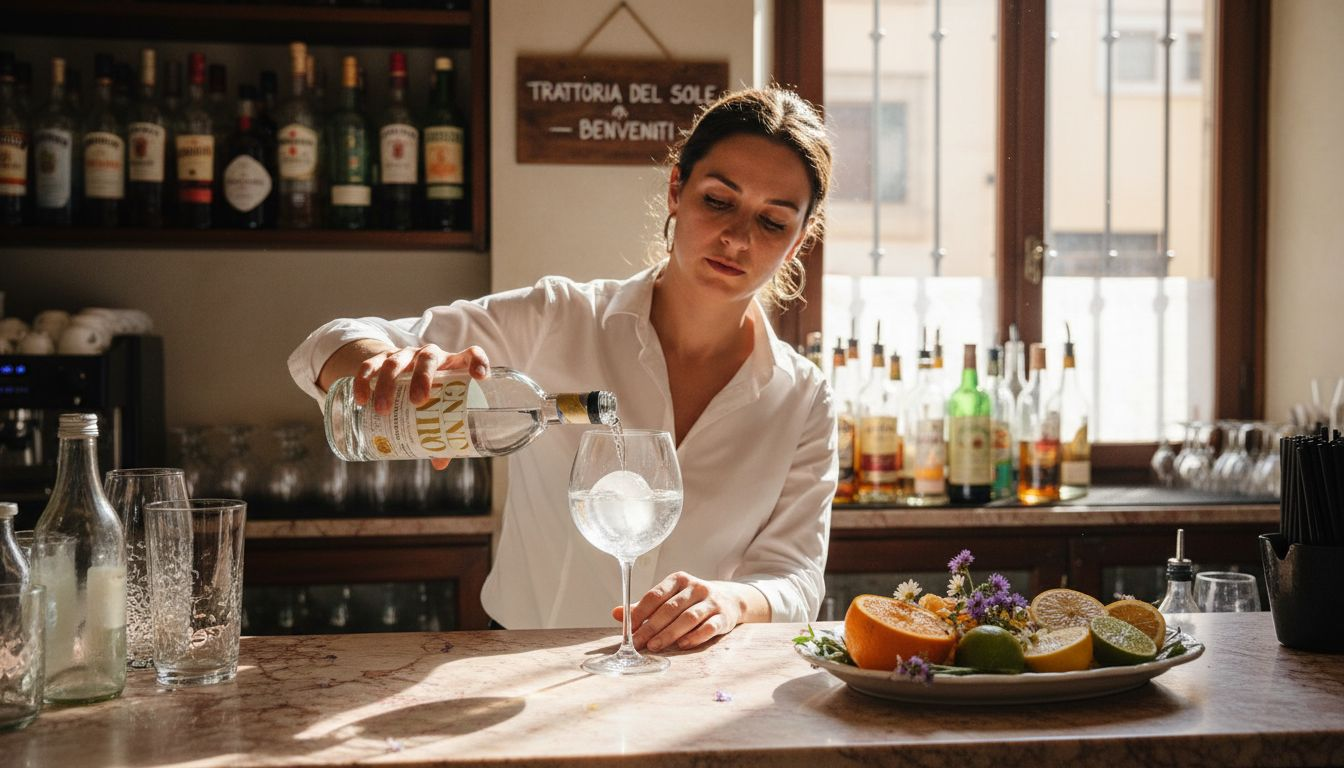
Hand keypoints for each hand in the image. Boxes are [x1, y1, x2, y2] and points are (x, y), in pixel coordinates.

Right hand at [353, 344, 489, 469]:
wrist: (398, 370)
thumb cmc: (428, 394)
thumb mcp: (437, 409)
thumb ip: (442, 433)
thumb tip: (439, 463)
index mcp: (452, 366)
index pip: (471, 354)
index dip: (477, 361)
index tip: (479, 377)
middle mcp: (429, 356)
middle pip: (428, 357)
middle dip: (422, 378)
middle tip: (418, 401)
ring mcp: (404, 355)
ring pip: (396, 362)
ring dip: (388, 385)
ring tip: (383, 410)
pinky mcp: (381, 358)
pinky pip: (370, 365)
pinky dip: (364, 380)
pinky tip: (361, 399)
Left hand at [613, 571, 748, 651]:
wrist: (730, 599)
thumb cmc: (692, 601)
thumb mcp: (670, 598)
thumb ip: (643, 608)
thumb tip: (615, 613)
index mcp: (678, 580)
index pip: (655, 595)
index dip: (640, 612)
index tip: (627, 628)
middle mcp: (695, 587)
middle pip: (670, 608)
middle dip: (651, 627)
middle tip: (638, 643)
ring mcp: (711, 601)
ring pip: (688, 618)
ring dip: (670, 633)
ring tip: (654, 646)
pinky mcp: (723, 617)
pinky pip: (709, 627)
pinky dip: (695, 637)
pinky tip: (682, 645)